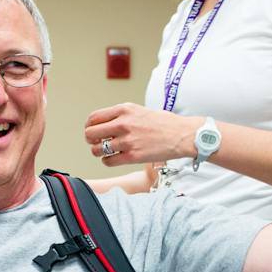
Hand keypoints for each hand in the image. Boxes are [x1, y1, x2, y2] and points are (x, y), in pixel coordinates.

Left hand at [83, 103, 200, 167]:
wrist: (182, 135)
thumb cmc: (163, 123)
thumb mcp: (139, 110)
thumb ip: (121, 115)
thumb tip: (103, 125)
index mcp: (124, 110)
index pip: (93, 118)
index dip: (89, 126)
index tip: (92, 131)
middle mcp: (124, 124)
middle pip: (90, 134)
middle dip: (91, 140)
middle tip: (97, 142)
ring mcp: (128, 141)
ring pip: (97, 150)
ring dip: (98, 152)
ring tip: (105, 151)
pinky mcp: (133, 156)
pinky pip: (108, 161)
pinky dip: (107, 161)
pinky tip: (113, 158)